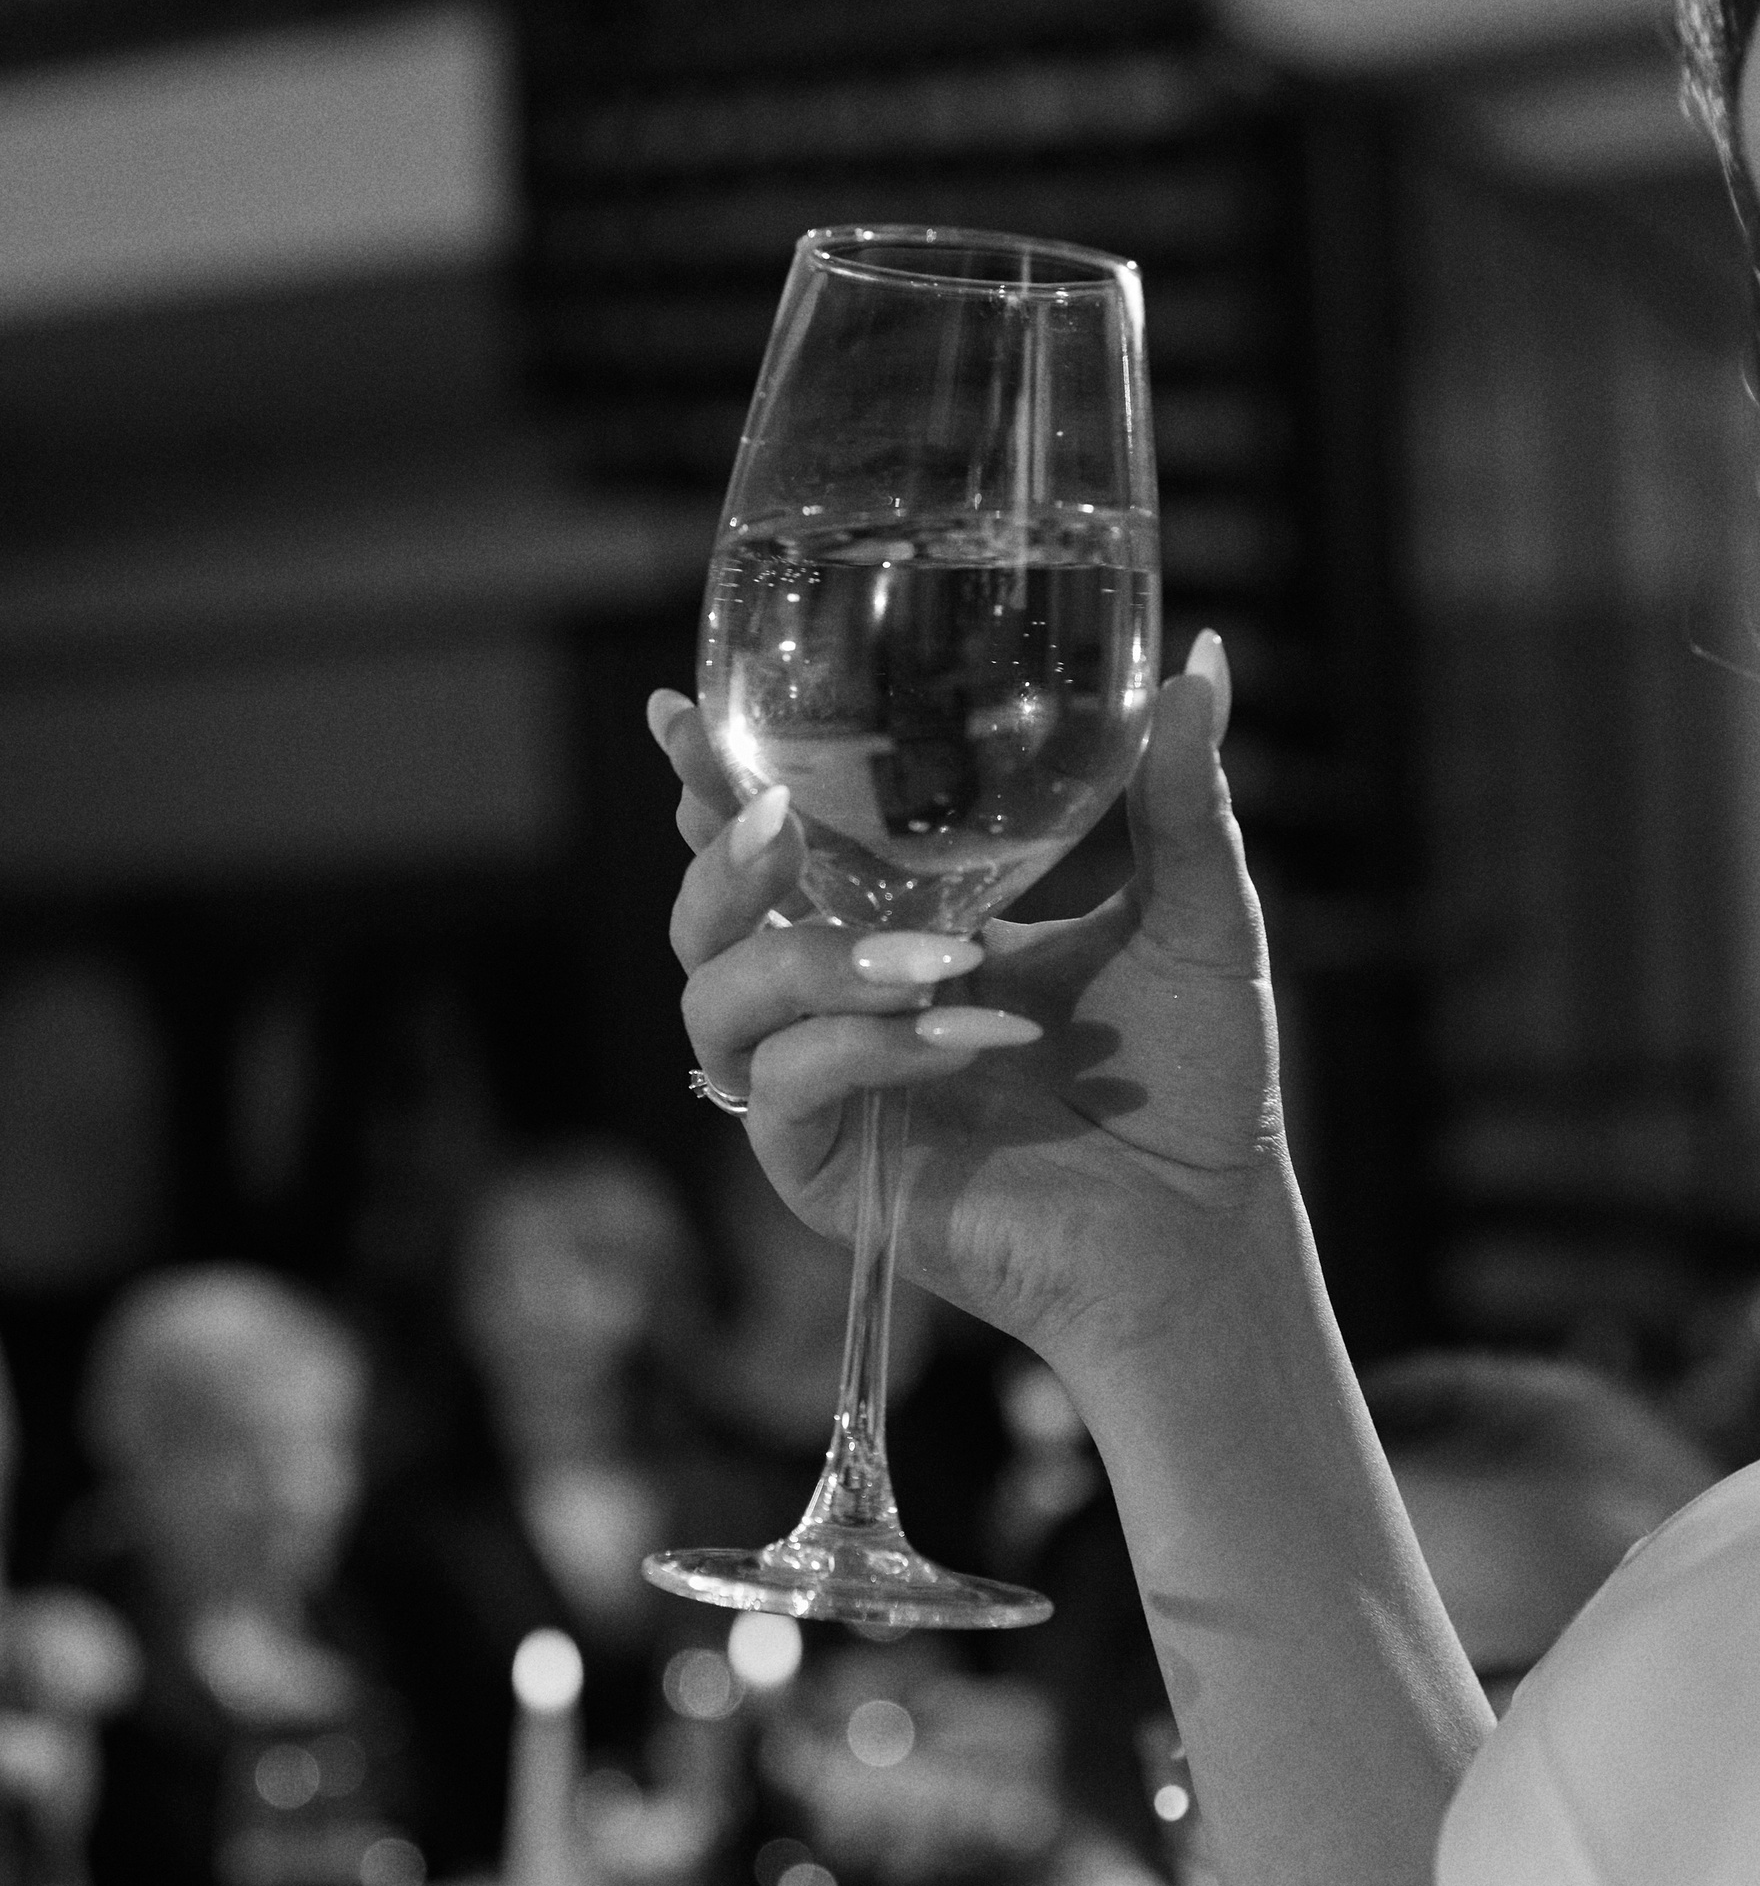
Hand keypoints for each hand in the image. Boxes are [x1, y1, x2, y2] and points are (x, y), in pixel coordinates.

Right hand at [653, 634, 1282, 1365]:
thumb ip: (1180, 793)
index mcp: (897, 924)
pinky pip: (786, 1092)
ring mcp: (825, 1091)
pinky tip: (964, 1034)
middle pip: (703, 920)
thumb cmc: (1191, 1077)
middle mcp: (838, 1002)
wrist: (1209, 1226)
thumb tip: (1205, 658)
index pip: (773, 843)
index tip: (677, 710)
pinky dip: (863, 1049)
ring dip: (805, 960)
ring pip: (718, 1004)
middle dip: (718, 861)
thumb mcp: (1194, 913)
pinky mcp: (829, 1175)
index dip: (709, 779)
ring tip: (933, 955)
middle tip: (781, 822)